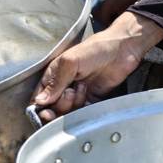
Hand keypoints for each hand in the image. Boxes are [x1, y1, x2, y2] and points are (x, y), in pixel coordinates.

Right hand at [29, 13, 162, 119]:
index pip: (40, 98)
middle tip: (70, 93)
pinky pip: (82, 113)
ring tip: (82, 88)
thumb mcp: (70, 62)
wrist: (122, 50)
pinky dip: (83, 110)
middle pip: (53, 109)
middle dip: (60, 105)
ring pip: (67, 113)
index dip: (40, 108)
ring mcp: (77, 94)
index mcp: (54, 75)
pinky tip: (88, 95)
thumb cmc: (95, 49)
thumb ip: (55, 82)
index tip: (46, 112)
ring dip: (73, 105)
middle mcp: (63, 86)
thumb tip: (39, 101)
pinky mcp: (91, 101)